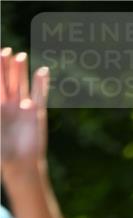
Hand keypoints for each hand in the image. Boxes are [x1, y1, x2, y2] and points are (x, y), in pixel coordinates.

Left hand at [0, 49, 48, 166]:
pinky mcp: (38, 113)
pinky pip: (40, 94)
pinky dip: (41, 83)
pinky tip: (42, 71)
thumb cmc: (3, 150)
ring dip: (21, 71)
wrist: (20, 164)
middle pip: (8, 80)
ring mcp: (24, 107)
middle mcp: (10, 103)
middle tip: (6, 51)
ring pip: (22, 84)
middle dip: (6, 66)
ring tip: (20, 56)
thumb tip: (13, 102)